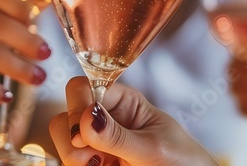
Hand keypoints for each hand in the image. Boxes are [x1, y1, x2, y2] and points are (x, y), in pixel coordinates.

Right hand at [48, 77, 216, 165]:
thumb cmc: (183, 162)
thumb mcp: (153, 147)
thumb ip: (118, 135)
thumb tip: (87, 119)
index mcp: (122, 102)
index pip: (83, 88)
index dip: (77, 106)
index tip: (83, 132)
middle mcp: (105, 120)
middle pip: (65, 116)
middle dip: (71, 137)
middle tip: (92, 157)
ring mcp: (97, 145)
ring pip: (62, 142)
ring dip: (72, 156)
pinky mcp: (94, 164)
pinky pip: (68, 161)